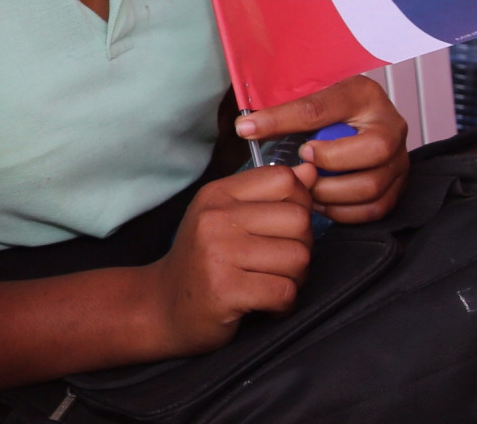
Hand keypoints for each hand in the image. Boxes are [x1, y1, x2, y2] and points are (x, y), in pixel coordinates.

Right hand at [142, 164, 317, 356]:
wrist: (165, 306)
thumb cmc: (203, 260)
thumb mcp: (228, 217)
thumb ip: (269, 195)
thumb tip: (311, 171)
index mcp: (218, 194)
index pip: (284, 179)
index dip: (300, 204)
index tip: (284, 227)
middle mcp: (216, 217)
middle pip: (299, 220)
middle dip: (300, 247)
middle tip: (277, 263)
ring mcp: (218, 252)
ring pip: (298, 258)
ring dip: (293, 279)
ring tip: (268, 283)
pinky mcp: (226, 289)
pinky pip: (285, 292)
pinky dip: (282, 305)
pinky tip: (263, 303)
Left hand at [236, 75, 408, 222]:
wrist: (359, 121)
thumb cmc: (332, 111)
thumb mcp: (311, 99)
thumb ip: (284, 113)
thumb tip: (246, 128)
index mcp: (363, 94)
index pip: (320, 108)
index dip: (283, 121)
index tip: (251, 129)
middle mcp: (390, 125)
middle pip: (373, 150)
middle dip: (330, 162)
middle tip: (303, 164)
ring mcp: (400, 158)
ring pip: (372, 185)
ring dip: (331, 192)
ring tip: (307, 186)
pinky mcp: (399, 185)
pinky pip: (375, 208)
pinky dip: (343, 210)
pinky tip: (321, 201)